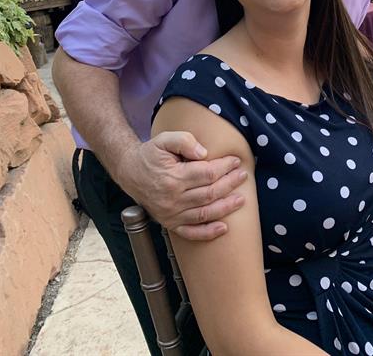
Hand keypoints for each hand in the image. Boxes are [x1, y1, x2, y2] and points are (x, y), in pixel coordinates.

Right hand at [116, 131, 246, 239]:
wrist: (130, 172)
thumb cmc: (150, 154)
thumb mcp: (164, 140)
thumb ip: (184, 141)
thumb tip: (204, 153)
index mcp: (173, 177)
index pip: (207, 173)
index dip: (224, 167)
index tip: (235, 161)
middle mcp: (173, 198)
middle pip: (209, 193)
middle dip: (230, 184)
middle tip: (243, 176)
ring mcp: (171, 213)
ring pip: (205, 213)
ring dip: (226, 207)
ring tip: (241, 199)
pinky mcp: (170, 223)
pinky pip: (191, 232)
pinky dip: (208, 232)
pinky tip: (223, 228)